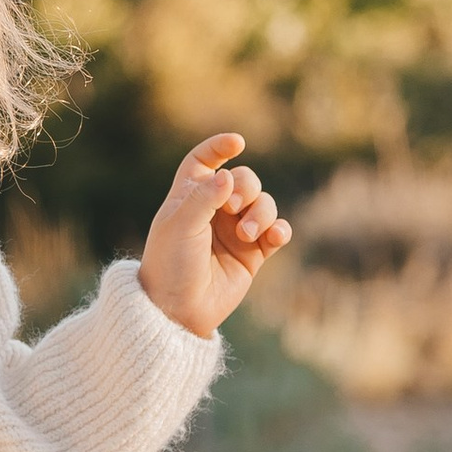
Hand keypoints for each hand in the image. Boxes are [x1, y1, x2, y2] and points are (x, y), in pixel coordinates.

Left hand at [138, 132, 291, 338]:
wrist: (180, 309)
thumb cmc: (171, 264)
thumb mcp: (180, 226)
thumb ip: (204, 198)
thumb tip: (227, 176)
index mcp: (189, 197)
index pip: (204, 161)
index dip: (219, 147)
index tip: (237, 142)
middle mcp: (215, 210)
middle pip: (244, 179)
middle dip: (246, 187)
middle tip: (233, 206)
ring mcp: (236, 231)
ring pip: (264, 204)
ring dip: (262, 213)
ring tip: (247, 234)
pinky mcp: (254, 254)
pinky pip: (277, 232)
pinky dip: (280, 230)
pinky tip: (275, 237)